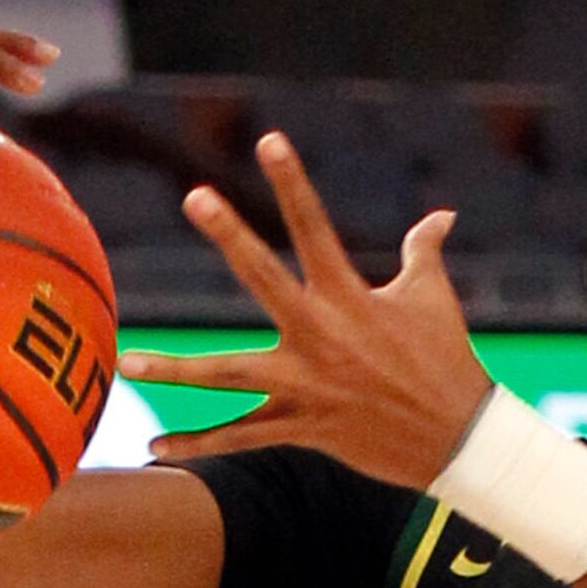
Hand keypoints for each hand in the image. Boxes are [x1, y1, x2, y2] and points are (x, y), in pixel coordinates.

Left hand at [117, 132, 492, 489]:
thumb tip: (442, 216)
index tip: (268, 138)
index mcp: (350, 297)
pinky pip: (239, 437)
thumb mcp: (434, 300)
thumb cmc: (446, 362)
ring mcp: (306, 385)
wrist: (458, 439)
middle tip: (195, 194)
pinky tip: (155, 449)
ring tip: (128, 363)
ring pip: (228, 376)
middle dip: (231, 235)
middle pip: (265, 279)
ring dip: (175, 371)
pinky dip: (198, 445)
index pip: (316, 227)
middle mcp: (321, 336)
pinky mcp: (302, 428)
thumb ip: (424, 252)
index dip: (293, 182)